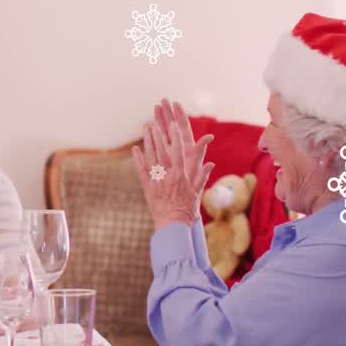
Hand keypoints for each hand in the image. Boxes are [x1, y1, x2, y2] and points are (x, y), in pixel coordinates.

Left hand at [133, 99, 214, 229]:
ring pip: (150, 157)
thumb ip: (202, 176)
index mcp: (180, 175)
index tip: (173, 124)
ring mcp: (155, 180)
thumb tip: (211, 164)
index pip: (178, 151)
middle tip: (154, 121)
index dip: (175, 136)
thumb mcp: (197, 192)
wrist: (172, 224)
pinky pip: (141, 170)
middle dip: (158, 135)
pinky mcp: (147, 186)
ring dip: (147, 142)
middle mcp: (167, 175)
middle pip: (161, 151)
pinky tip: (135, 148)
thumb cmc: (187, 209)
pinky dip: (138, 158)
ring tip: (146, 128)